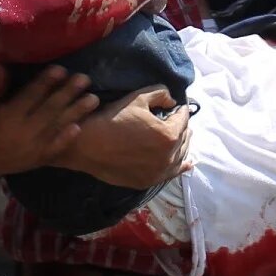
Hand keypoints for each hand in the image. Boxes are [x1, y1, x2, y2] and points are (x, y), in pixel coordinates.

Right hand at [0, 65, 98, 179]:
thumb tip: (0, 63)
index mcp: (8, 115)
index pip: (31, 95)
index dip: (46, 82)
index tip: (61, 69)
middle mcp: (22, 130)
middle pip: (49, 109)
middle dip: (68, 93)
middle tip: (85, 78)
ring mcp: (32, 146)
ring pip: (57, 127)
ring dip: (76, 112)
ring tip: (93, 98)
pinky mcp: (37, 158)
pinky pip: (55, 149)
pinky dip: (66, 139)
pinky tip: (79, 127)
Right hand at [54, 86, 192, 188]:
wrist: (88, 146)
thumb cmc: (112, 119)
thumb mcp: (137, 98)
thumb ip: (161, 94)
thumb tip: (172, 101)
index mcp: (168, 135)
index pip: (183, 119)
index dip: (180, 109)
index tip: (177, 105)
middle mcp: (168, 157)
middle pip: (184, 138)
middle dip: (182, 126)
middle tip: (176, 119)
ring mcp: (159, 172)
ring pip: (180, 156)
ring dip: (182, 144)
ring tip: (181, 136)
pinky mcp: (149, 181)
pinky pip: (171, 174)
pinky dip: (180, 166)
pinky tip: (187, 163)